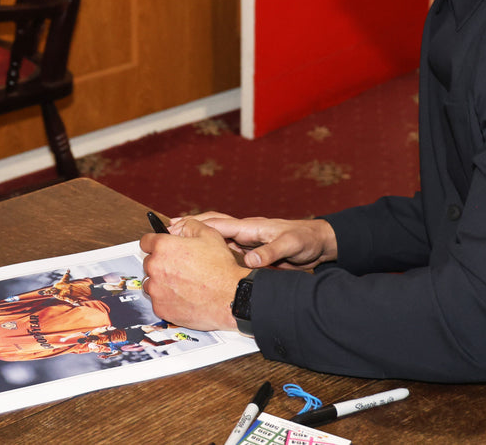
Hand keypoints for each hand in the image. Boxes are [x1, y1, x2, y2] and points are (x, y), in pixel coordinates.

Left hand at [139, 218, 247, 331]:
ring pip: (151, 283)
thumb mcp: (209, 234)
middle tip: (179, 268)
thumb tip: (179, 227)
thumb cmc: (220, 269)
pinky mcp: (160, 308)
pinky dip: (166, 300)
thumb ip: (189, 226)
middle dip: (160, 264)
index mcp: (163, 247)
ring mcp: (156, 290)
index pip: (146, 241)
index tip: (160, 249)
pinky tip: (183, 297)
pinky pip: (157, 301)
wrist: (229, 297)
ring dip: (161, 282)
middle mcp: (155, 267)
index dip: (155, 244)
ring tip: (182, 284)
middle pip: (148, 263)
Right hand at [173, 211, 337, 269]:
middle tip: (166, 231)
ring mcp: (246, 241)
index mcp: (250, 227)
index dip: (194, 225)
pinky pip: (225, 249)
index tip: (174, 227)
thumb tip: (250, 261)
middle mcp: (244, 232)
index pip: (217, 224)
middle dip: (189, 228)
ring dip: (197, 239)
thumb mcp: (290, 246)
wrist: (319, 243)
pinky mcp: (250, 251)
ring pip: (215, 238)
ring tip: (176, 243)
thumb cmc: (306, 240)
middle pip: (211, 226)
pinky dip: (210, 250)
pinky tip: (201, 258)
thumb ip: (270, 252)